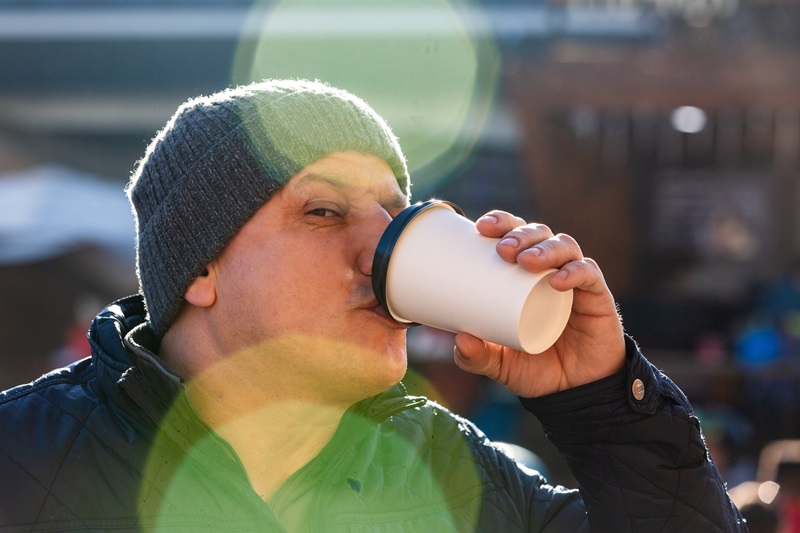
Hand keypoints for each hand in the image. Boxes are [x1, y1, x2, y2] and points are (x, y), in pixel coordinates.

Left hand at [452, 211, 625, 397]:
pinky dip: (576, 272)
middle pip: (539, 234)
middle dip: (520, 235)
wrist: (575, 392)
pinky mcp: (598, 298)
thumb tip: (459, 340)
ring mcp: (576, 282)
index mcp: (524, 275)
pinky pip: (589, 275)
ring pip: (564, 247)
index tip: (481, 227)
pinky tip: (559, 280)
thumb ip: (477, 356)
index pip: (515, 235)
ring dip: (545, 248)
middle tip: (503, 251)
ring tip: (526, 261)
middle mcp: (551, 270)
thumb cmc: (535, 367)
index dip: (502, 222)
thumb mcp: (499, 364)